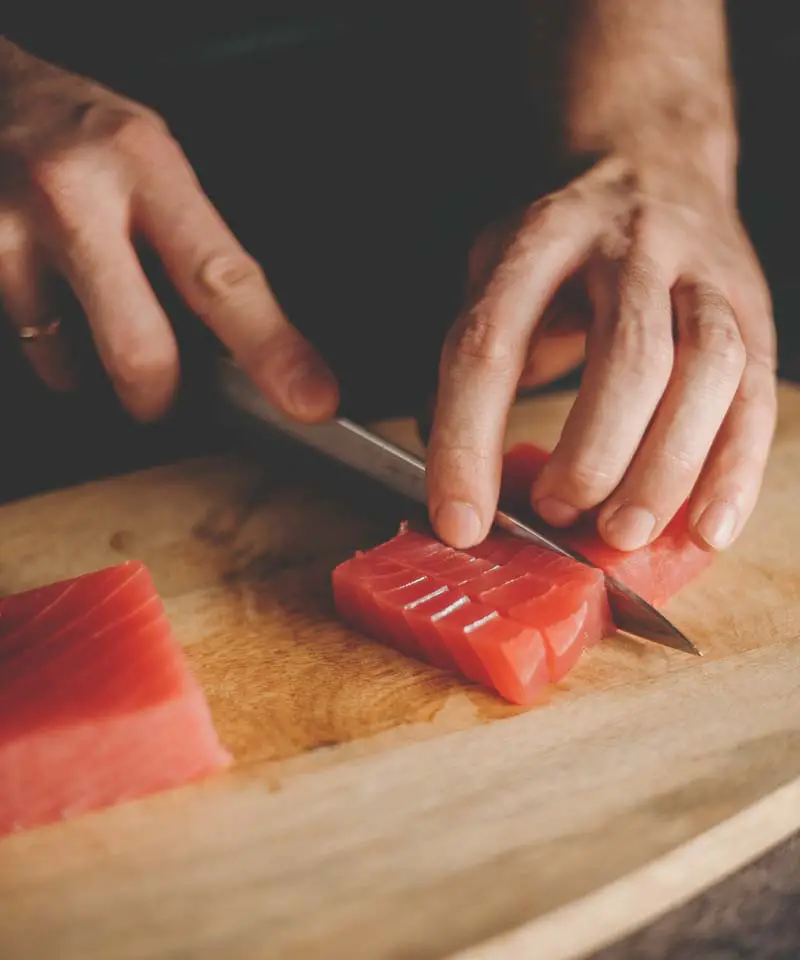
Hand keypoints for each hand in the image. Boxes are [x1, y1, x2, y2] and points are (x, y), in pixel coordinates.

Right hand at [0, 40, 337, 420]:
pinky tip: (54, 300)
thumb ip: (194, 244)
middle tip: (165, 393)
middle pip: (141, 348)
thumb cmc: (82, 134)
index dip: (271, 350)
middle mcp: (75, 197)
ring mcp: (10, 232)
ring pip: (71, 361)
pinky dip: (53, 345)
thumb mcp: (154, 163)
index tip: (308, 397)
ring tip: (93, 309)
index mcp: (146, 167)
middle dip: (161, 395)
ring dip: (93, 365)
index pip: (222, 278)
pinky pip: (29, 345)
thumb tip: (247, 343)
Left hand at [426, 152, 776, 552]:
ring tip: (622, 533)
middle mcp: (630, 246)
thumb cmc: (559, 243)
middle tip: (558, 514)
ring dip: (667, 466)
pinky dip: (734, 470)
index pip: (494, 341)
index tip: (459, 520)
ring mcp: (702, 274)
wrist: (652, 159)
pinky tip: (705, 528)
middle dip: (593, 453)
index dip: (469, 438)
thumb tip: (452, 473)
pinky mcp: (750, 308)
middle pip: (628, 353)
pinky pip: (754, 394)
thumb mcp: (494, 271)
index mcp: (541, 236)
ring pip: (707, 369)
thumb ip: (470, 360)